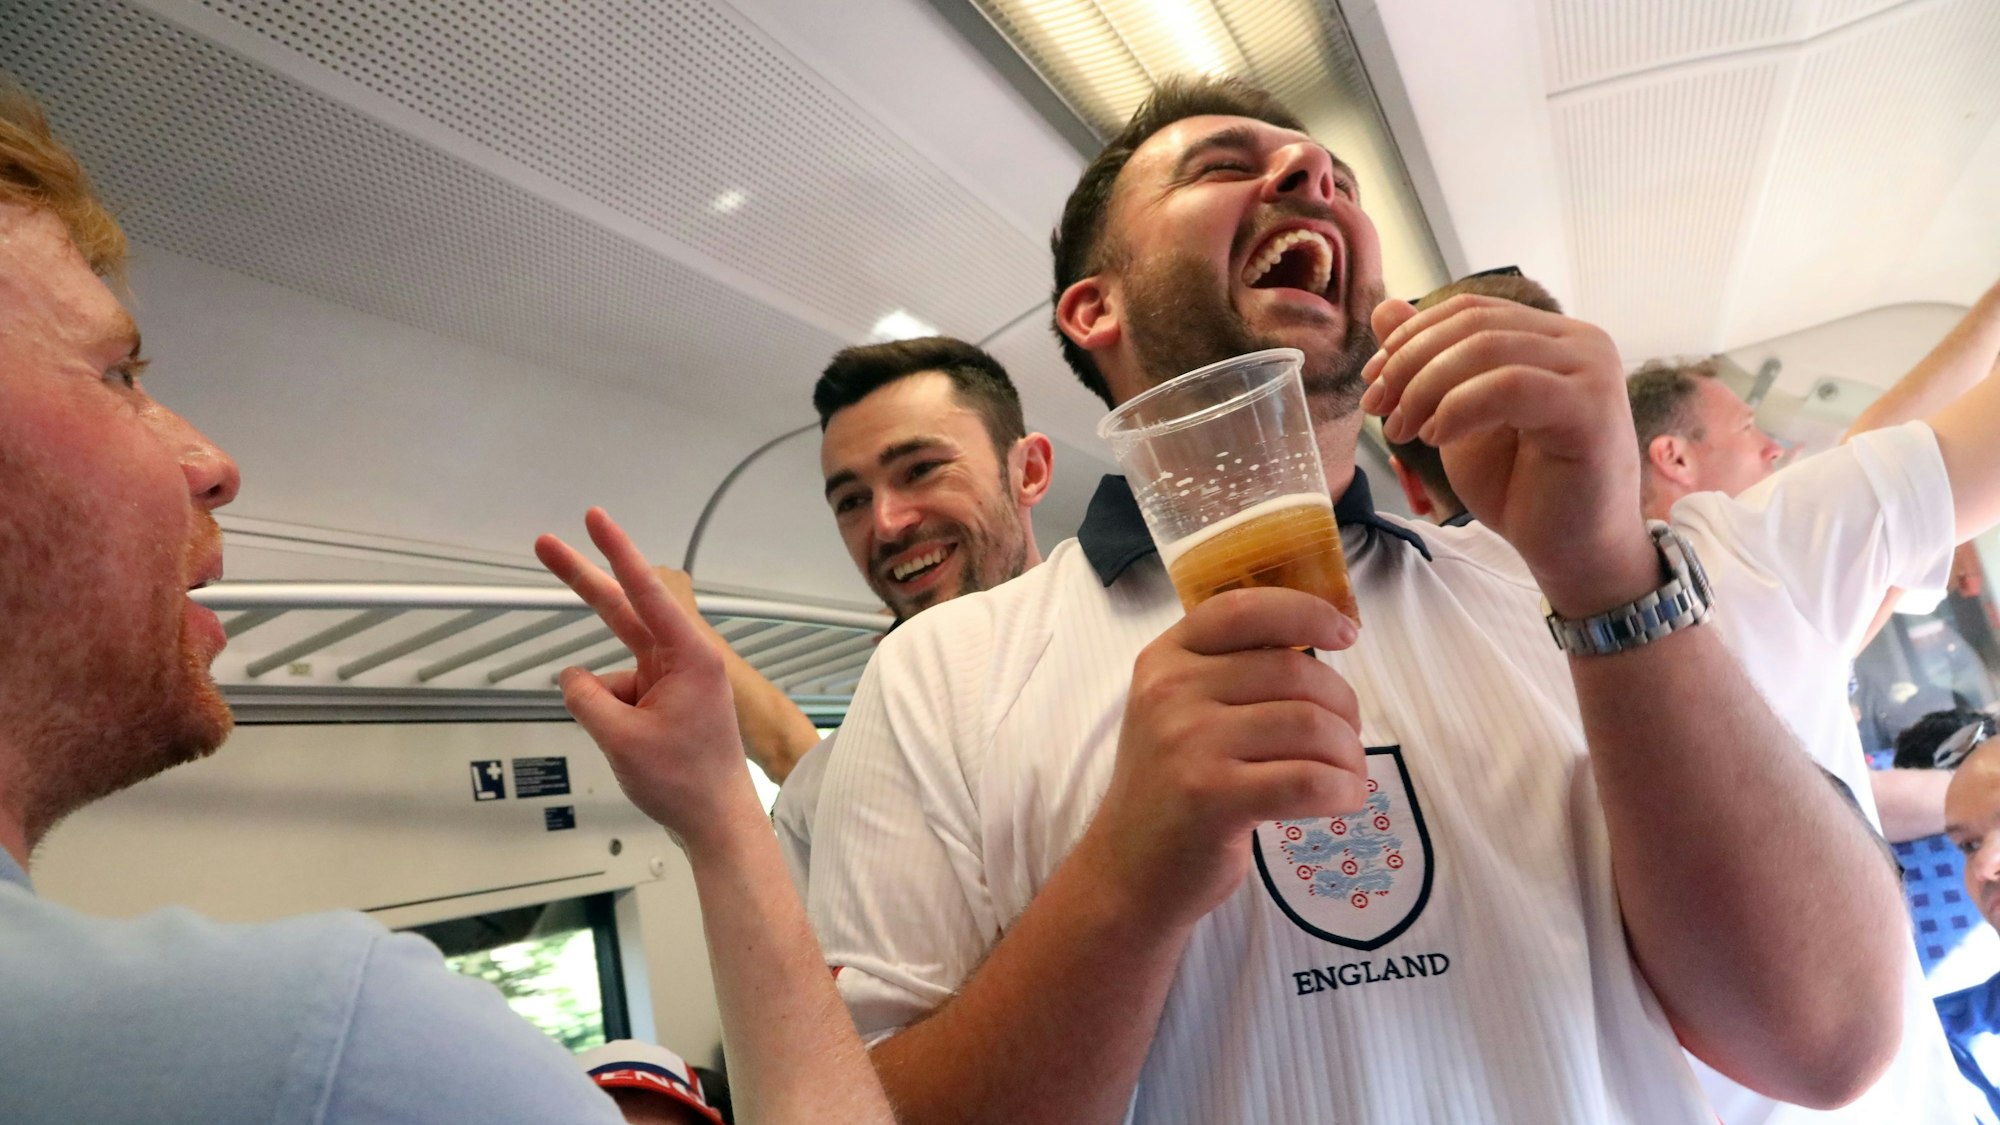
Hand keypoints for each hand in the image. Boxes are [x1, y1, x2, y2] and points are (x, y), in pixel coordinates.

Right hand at [535, 508, 764, 852]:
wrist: (717, 821)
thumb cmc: (685, 780)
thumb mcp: (621, 738)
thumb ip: (585, 698)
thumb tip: (572, 676)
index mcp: (688, 655)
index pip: (644, 592)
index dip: (615, 552)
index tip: (594, 518)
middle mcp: (682, 658)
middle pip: (622, 611)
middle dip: (583, 581)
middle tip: (544, 544)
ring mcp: (671, 679)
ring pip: (614, 670)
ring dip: (606, 706)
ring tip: (639, 748)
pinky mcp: (663, 699)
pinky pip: (619, 696)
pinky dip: (612, 719)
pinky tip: (635, 750)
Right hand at [1083, 588, 1365, 929]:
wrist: (1128, 872)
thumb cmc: (1170, 788)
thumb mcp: (1178, 711)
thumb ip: (1228, 671)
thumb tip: (1318, 640)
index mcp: (1166, 659)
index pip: (1244, 610)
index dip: (1307, 612)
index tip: (1348, 635)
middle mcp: (1171, 692)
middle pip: (1293, 671)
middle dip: (1342, 704)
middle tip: (1348, 736)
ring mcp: (1189, 745)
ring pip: (1310, 724)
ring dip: (1348, 752)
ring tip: (1347, 773)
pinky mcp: (1213, 798)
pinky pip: (1309, 780)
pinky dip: (1343, 789)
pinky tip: (1343, 799)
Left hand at [1359, 295, 1655, 615]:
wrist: (1572, 552)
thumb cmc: (1522, 488)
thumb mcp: (1457, 415)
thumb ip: (1428, 361)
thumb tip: (1384, 306)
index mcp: (1552, 337)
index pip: (1470, 310)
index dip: (1412, 336)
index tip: (1373, 380)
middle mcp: (1581, 342)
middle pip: (1473, 324)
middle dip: (1409, 362)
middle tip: (1378, 407)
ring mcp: (1592, 371)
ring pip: (1487, 348)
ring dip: (1427, 387)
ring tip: (1405, 431)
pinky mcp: (1591, 409)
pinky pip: (1509, 386)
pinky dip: (1459, 408)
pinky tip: (1437, 437)